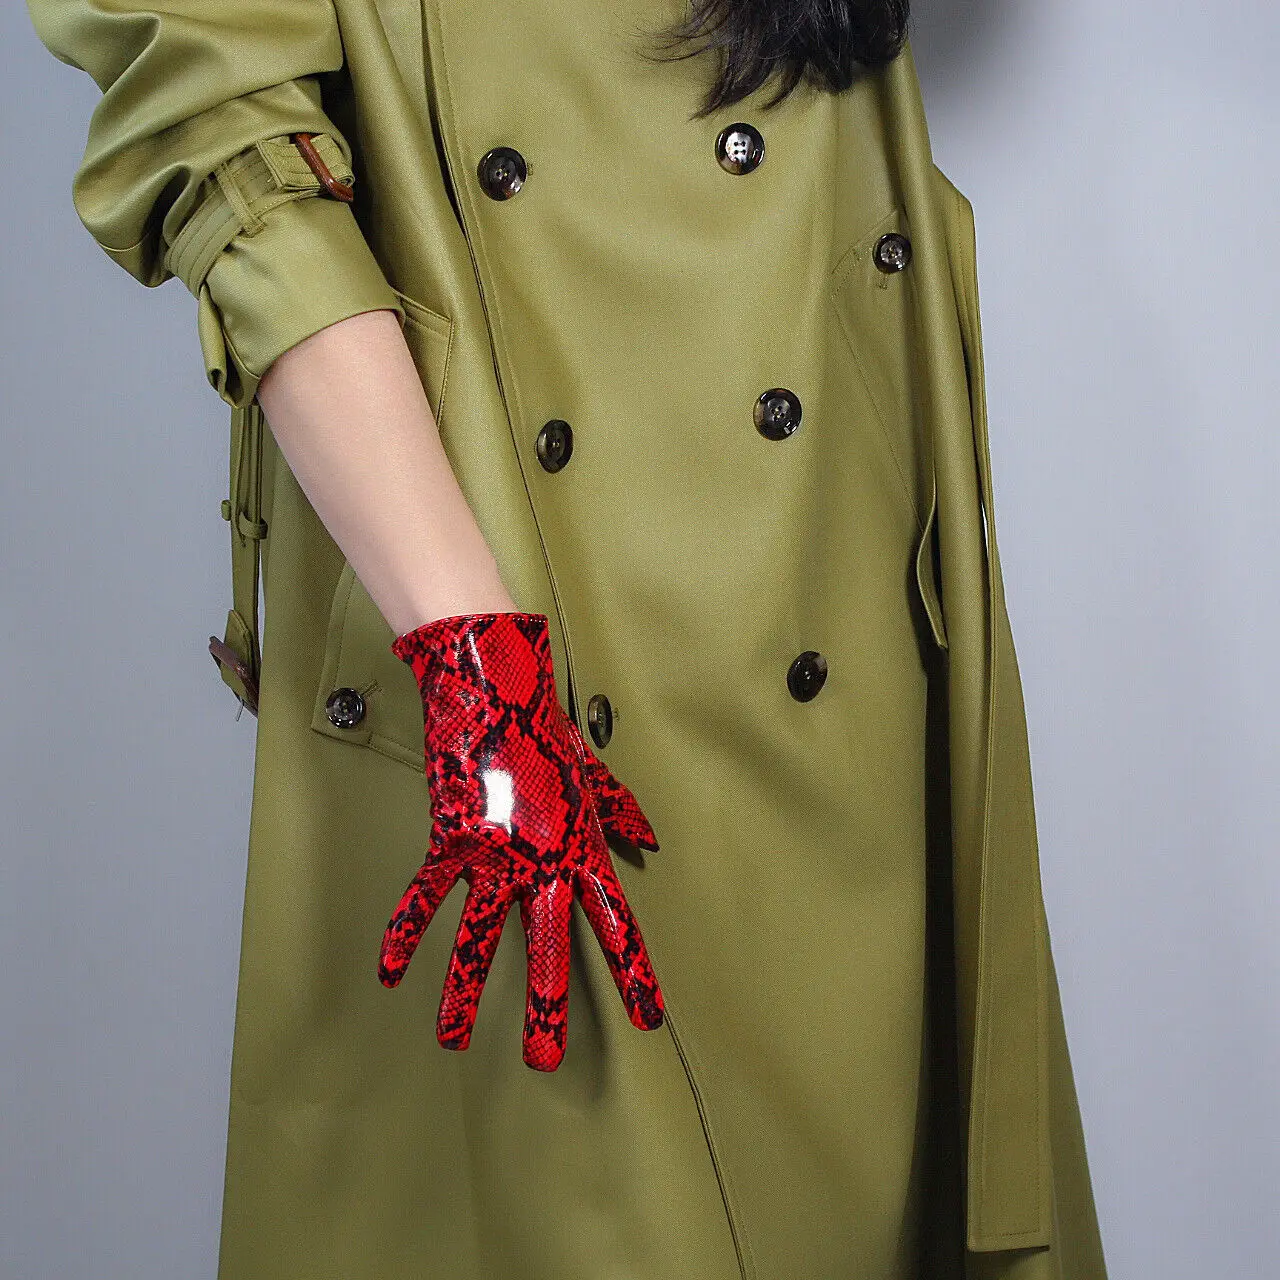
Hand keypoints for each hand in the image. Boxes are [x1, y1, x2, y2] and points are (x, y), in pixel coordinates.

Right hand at [378, 611, 663, 1070]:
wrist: (494, 693)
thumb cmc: (546, 731)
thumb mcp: (595, 776)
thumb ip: (620, 813)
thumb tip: (646, 841)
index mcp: (581, 852)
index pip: (615, 923)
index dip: (633, 972)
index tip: (647, 1015)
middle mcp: (540, 865)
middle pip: (546, 949)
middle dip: (546, 1009)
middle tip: (544, 1060)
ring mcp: (493, 858)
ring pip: (476, 938)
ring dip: (462, 993)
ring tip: (453, 1041)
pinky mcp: (450, 844)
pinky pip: (424, 899)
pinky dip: (404, 934)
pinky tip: (388, 973)